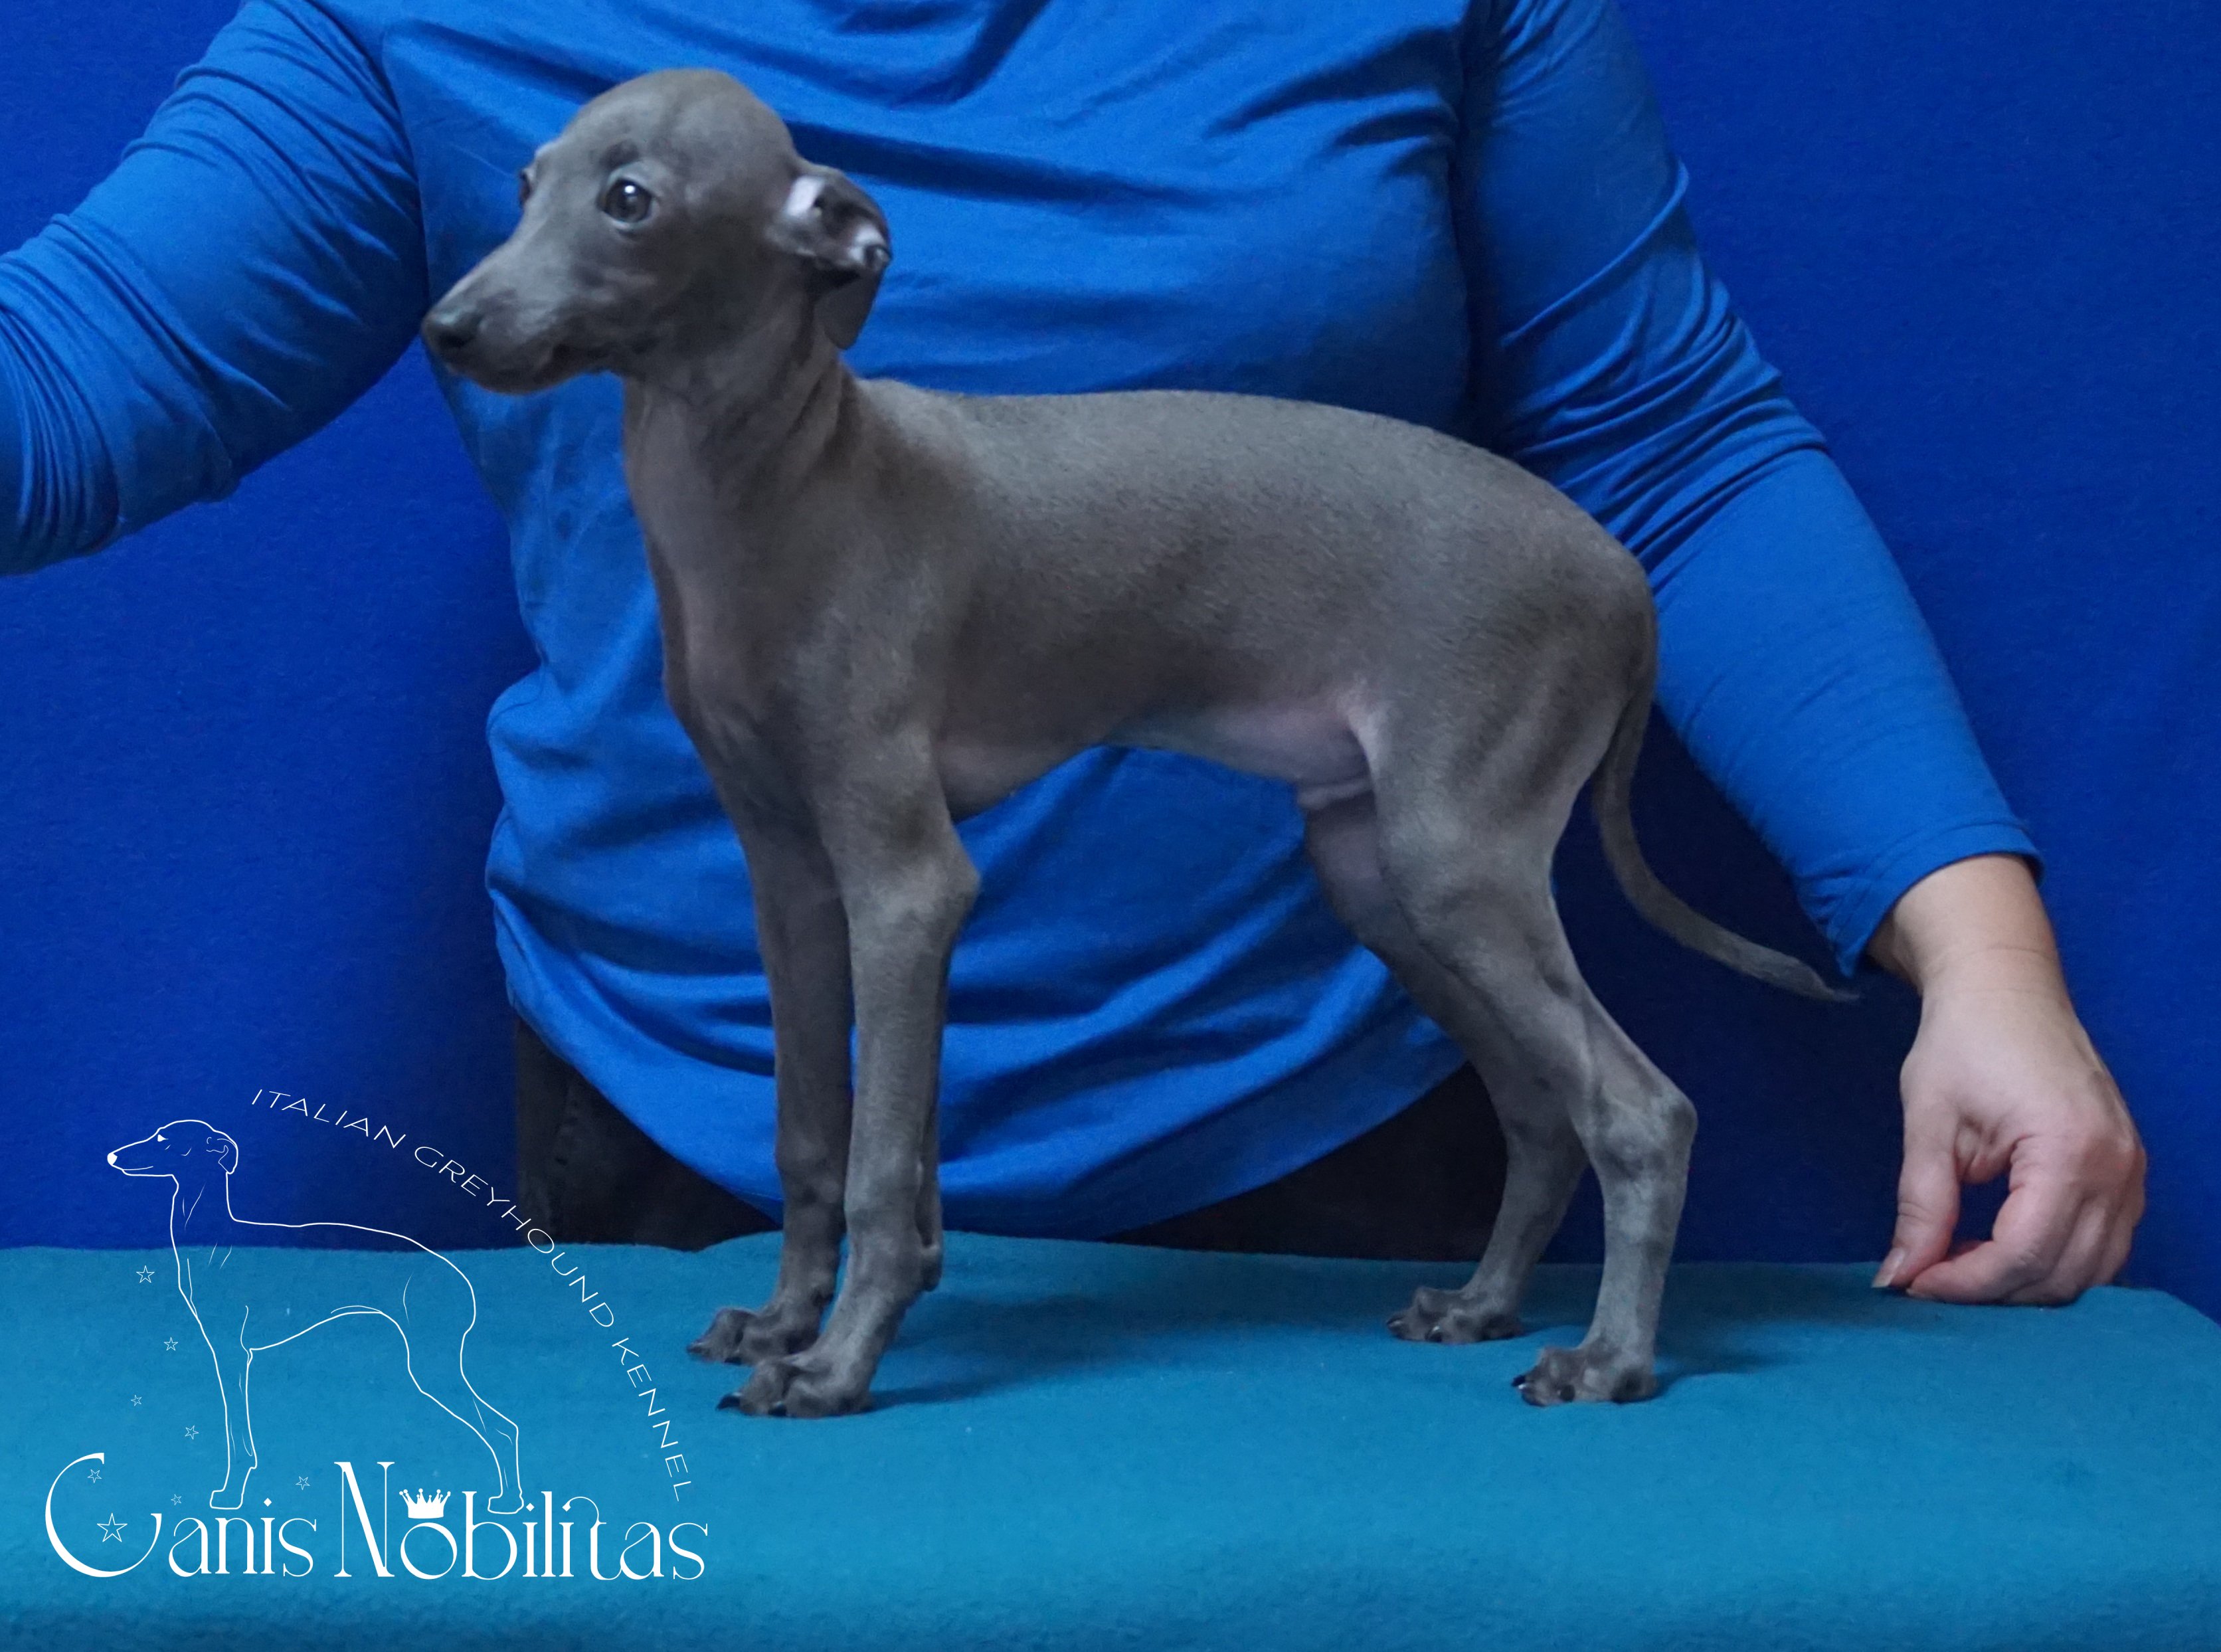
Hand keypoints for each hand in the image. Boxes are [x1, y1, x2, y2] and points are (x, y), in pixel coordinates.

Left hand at [1867, 856, 2145, 1303]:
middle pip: (2062, 1272)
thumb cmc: (1963, 1043)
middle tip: (1932, 1277)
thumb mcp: (1930, 1126)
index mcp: (2068, 1151)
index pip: (2024, 1253)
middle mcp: (2116, 1167)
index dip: (1966, 1283)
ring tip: (1963, 1263)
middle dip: (1993, 1290)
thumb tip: (1898, 1277)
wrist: (2005, 988)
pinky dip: (2056, 1259)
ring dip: (2026, 1282)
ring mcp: (2132, 1170)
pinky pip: (2105, 1243)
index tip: (1915, 1284)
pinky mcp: (2128, 1169)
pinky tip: (2002, 1246)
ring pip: (2091, 1269)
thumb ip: (1922, 1208)